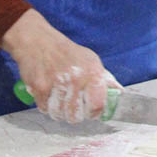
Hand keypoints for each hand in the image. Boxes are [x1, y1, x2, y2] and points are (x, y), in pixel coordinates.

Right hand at [2, 8, 119, 123]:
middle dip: (75, 115)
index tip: (92, 112)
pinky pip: (45, 109)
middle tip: (73, 106)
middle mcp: (76, 78)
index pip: (98, 105)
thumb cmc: (66, 52)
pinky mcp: (40, 87)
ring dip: (59, 111)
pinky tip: (48, 93)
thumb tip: (119, 94)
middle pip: (76, 116)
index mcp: (92, 72)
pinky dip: (46, 105)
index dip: (95, 113)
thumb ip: (104, 79)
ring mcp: (57, 84)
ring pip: (59, 115)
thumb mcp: (90, 60)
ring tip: (59, 99)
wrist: (38, 40)